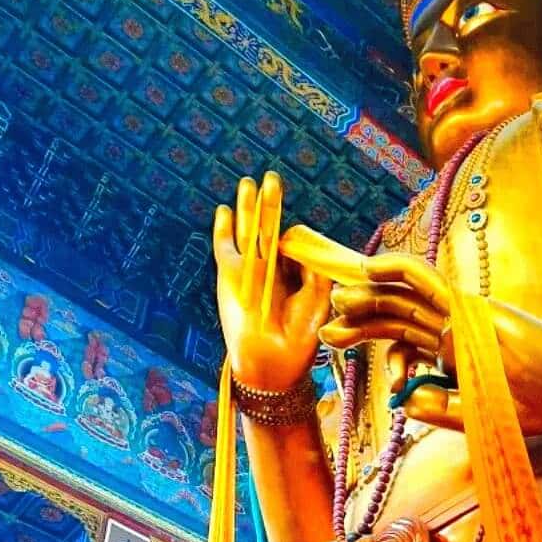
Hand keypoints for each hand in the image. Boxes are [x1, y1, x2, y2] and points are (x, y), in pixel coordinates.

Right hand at [213, 173, 330, 393]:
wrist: (272, 363)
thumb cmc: (298, 338)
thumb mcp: (317, 301)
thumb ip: (315, 271)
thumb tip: (304, 245)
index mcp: (291, 275)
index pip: (290, 242)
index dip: (291, 226)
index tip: (295, 212)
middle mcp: (269, 270)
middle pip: (267, 229)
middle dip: (269, 204)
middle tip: (272, 177)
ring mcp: (248, 272)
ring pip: (247, 232)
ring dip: (248, 207)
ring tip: (249, 183)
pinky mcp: (229, 277)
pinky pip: (225, 247)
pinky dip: (224, 229)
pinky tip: (226, 210)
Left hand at [318, 253, 541, 434]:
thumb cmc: (527, 405)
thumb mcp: (473, 417)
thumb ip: (439, 408)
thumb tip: (404, 399)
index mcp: (446, 357)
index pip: (399, 342)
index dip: (368, 344)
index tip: (337, 351)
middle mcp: (447, 332)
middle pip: (393, 318)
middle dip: (358, 320)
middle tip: (325, 329)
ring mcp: (457, 316)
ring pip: (404, 298)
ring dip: (369, 295)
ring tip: (338, 301)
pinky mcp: (467, 306)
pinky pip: (429, 280)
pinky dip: (400, 269)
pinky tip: (373, 267)